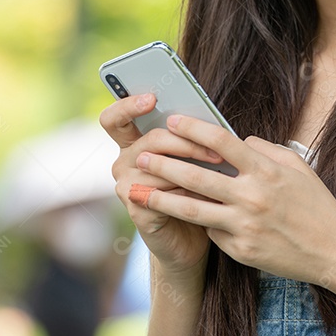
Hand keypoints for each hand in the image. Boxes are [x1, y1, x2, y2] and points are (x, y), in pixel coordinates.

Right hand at [99, 94, 224, 275]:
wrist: (191, 237)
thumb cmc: (195, 191)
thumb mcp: (193, 159)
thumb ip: (191, 138)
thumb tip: (210, 119)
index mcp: (134, 143)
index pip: (115, 118)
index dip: (128, 104)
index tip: (153, 98)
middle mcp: (124, 161)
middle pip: (150, 140)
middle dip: (186, 143)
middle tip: (216, 152)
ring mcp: (125, 185)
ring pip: (158, 166)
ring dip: (192, 169)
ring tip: (220, 174)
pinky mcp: (136, 206)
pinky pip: (161, 193)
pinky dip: (186, 194)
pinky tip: (206, 197)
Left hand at [133, 114, 335, 284]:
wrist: (333, 251)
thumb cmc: (316, 205)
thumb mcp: (297, 167)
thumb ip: (266, 151)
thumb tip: (239, 141)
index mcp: (265, 170)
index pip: (222, 142)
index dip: (194, 129)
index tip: (172, 120)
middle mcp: (252, 196)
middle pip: (197, 176)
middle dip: (165, 164)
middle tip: (142, 155)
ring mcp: (244, 225)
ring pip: (192, 209)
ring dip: (160, 197)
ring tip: (136, 189)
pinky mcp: (240, 250)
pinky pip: (212, 230)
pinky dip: (197, 220)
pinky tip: (178, 214)